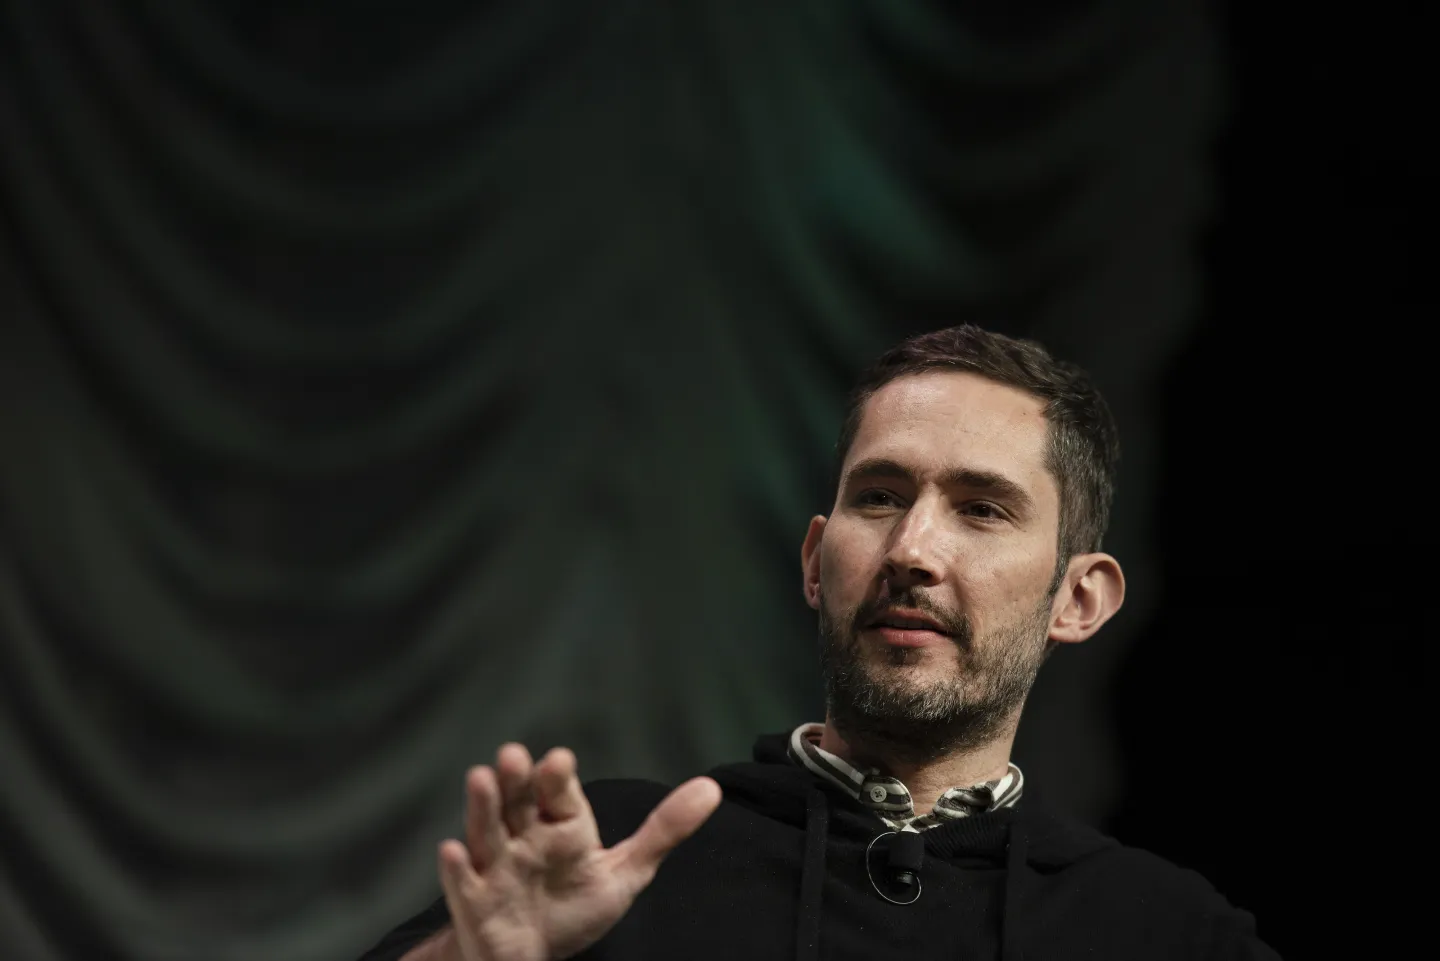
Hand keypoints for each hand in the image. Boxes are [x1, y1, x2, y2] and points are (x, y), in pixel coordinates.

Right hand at [433, 743, 721, 960]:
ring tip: (480, 777)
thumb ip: (663, 830)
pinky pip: (462, 885)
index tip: (559, 760)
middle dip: (515, 780)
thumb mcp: (624, 871)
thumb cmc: (573, 905)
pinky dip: (456, 869)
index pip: (559, 794)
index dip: (557, 777)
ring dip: (482, 807)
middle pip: (518, 802)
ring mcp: (495, 869)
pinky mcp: (475, 903)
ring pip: (486, 832)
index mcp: (559, 825)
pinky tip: (451, 850)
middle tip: (514, 755)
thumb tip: (712, 788)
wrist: (533, 954)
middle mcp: (524, 838)